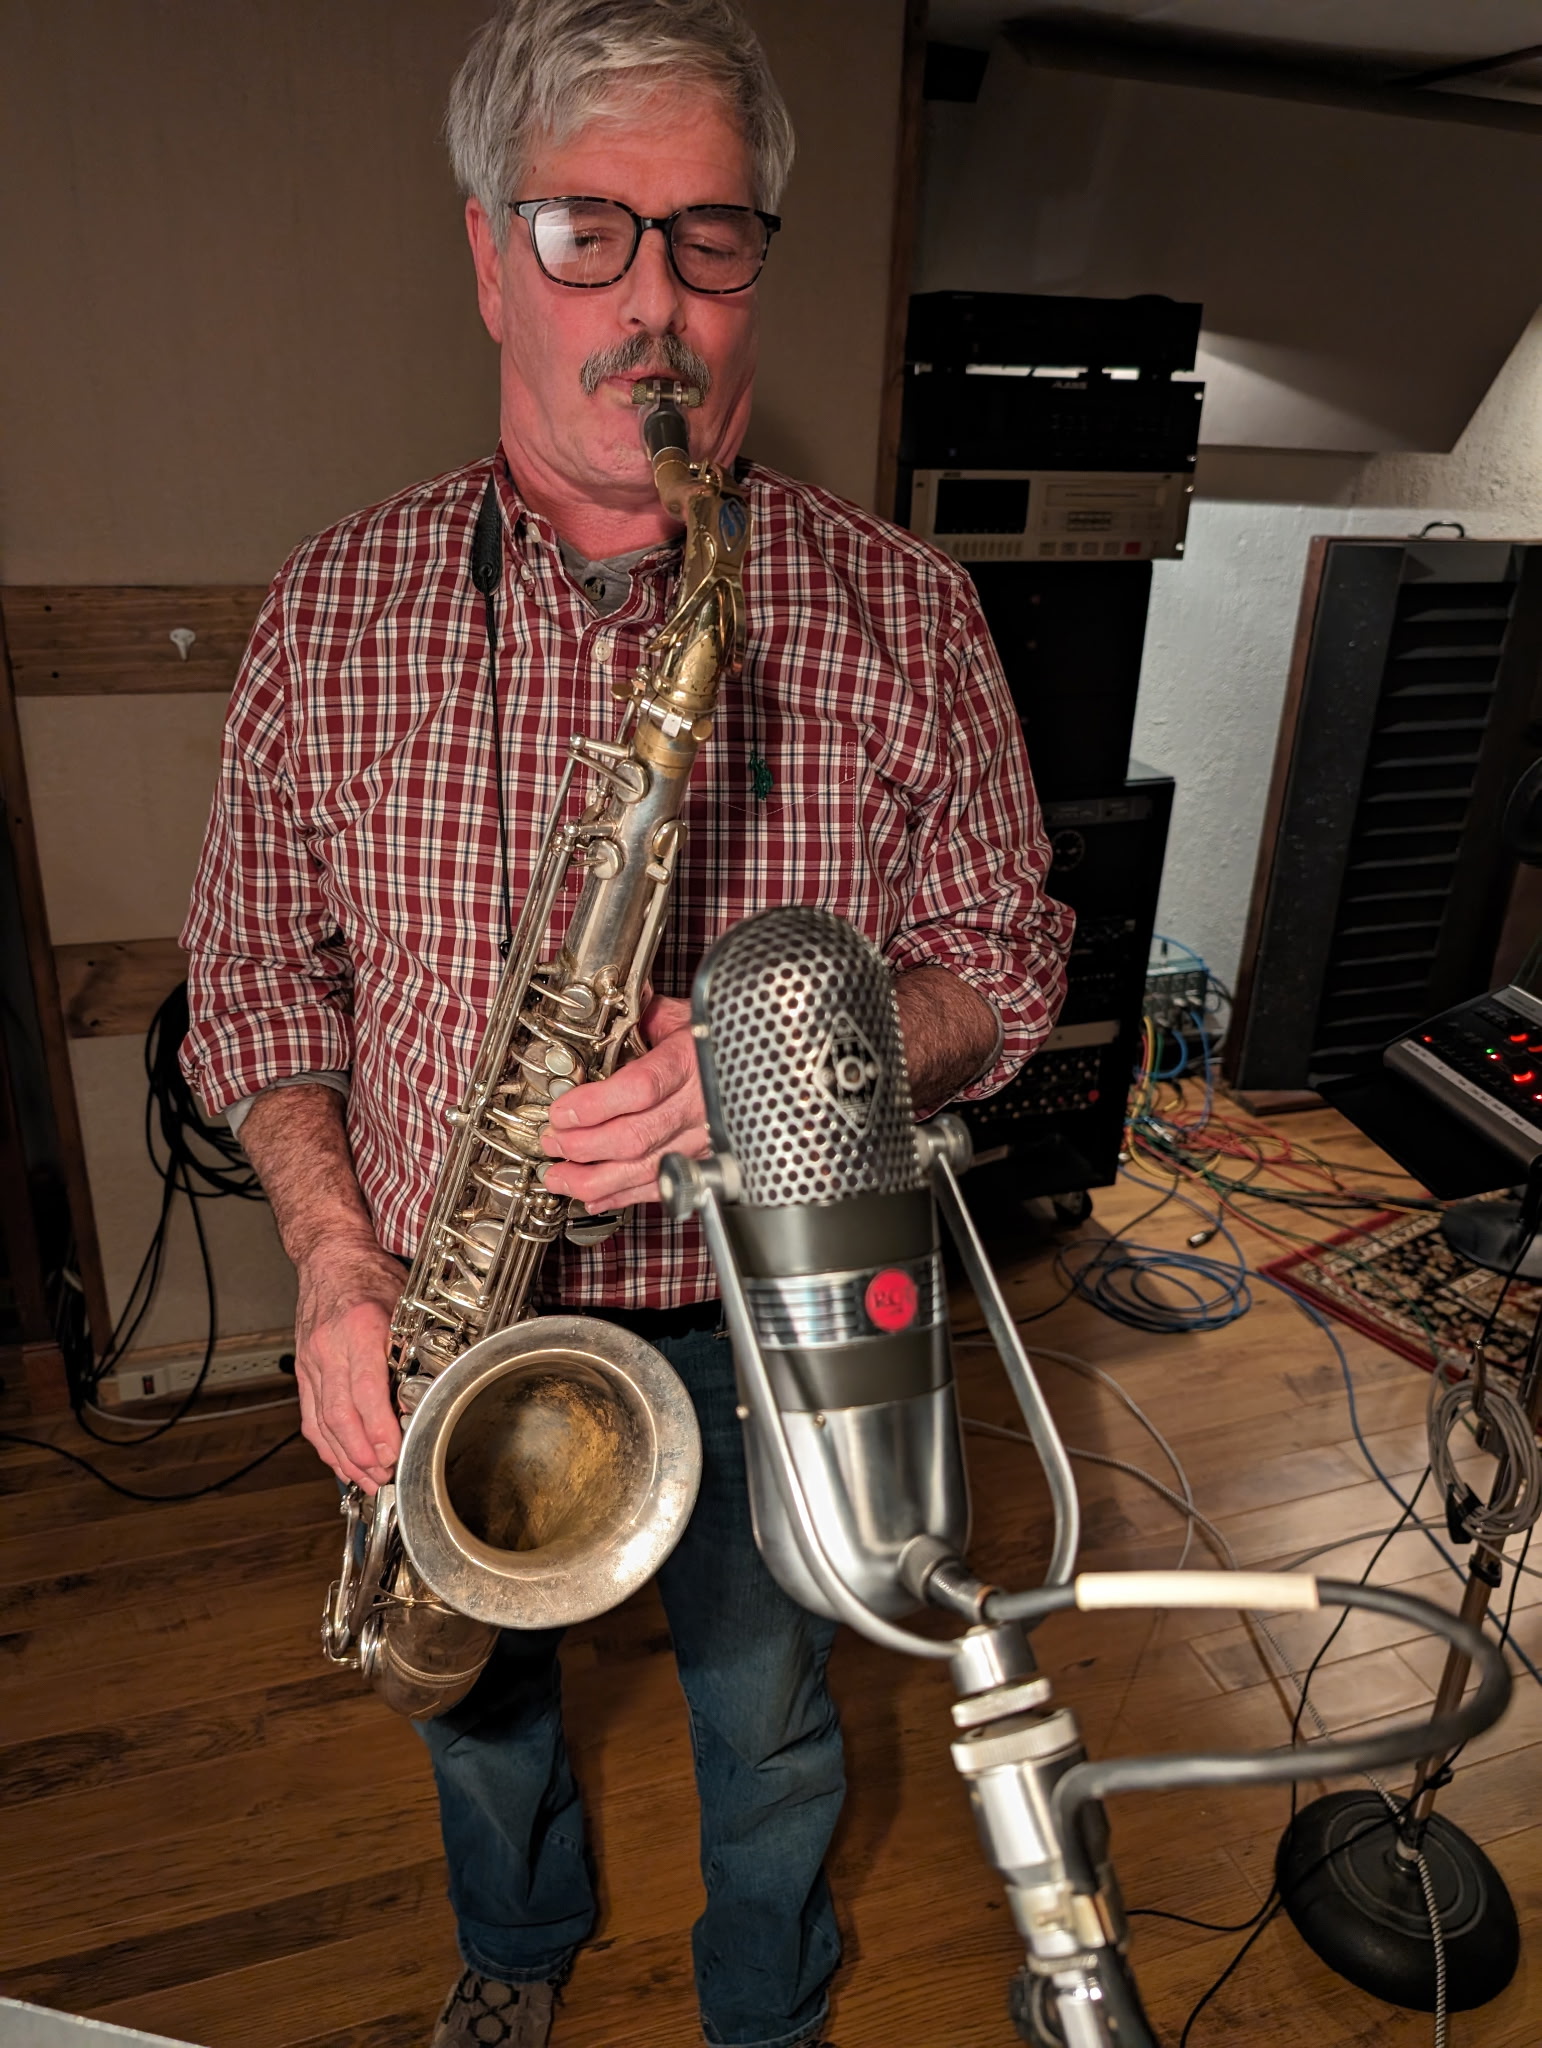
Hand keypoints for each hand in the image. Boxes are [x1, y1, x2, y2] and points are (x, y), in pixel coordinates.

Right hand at [293, 1238, 406, 1492]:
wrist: (329, 1256)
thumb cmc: (370, 1275)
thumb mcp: (404, 1304)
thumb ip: (413, 1346)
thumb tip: (433, 1388)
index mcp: (359, 1327)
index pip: (365, 1391)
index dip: (379, 1429)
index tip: (394, 1453)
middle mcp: (329, 1346)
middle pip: (341, 1415)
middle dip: (363, 1454)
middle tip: (386, 1476)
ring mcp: (311, 1360)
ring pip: (323, 1421)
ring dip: (346, 1457)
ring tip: (369, 1479)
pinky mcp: (303, 1369)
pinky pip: (311, 1415)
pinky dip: (326, 1444)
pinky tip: (342, 1461)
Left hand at [541, 994, 709, 1209]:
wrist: (763, 1062)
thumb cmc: (717, 1039)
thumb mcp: (682, 1015)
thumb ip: (642, 1012)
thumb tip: (609, 998)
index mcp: (690, 1061)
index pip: (641, 1088)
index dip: (596, 1105)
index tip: (562, 1110)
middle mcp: (699, 1105)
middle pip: (635, 1136)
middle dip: (584, 1145)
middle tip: (552, 1141)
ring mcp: (702, 1138)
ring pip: (645, 1169)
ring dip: (594, 1179)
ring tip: (559, 1177)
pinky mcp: (702, 1161)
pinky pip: (661, 1187)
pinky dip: (623, 1196)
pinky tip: (593, 1194)